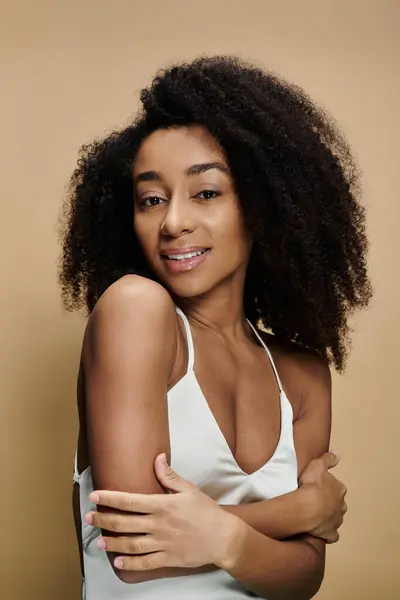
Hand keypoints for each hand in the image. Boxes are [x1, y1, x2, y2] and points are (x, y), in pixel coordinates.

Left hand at [85, 454, 242, 571]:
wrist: (223, 537)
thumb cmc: (206, 511)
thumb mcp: (189, 489)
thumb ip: (169, 476)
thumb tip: (157, 458)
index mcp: (163, 505)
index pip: (130, 501)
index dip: (110, 498)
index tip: (95, 496)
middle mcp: (159, 525)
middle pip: (125, 522)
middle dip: (104, 519)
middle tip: (89, 517)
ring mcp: (162, 543)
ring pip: (131, 544)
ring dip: (113, 543)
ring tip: (99, 541)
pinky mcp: (168, 559)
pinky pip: (145, 562)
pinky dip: (130, 563)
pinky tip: (118, 562)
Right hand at [299, 451, 347, 543]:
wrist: (306, 508)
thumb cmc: (312, 485)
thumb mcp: (318, 465)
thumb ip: (328, 459)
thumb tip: (337, 454)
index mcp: (340, 489)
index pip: (336, 487)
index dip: (327, 486)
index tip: (317, 486)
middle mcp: (342, 505)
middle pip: (337, 503)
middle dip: (330, 502)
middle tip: (315, 500)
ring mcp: (337, 521)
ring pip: (335, 517)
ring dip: (328, 516)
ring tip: (315, 514)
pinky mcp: (330, 533)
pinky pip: (332, 535)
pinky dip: (328, 533)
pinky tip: (321, 531)